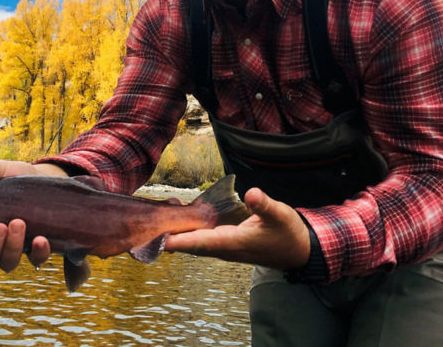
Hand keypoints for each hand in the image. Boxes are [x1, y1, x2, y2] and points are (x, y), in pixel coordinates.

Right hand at [0, 159, 67, 272]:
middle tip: (0, 226)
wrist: (44, 178)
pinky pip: (36, 260)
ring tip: (19, 223)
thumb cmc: (14, 178)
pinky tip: (40, 239)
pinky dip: (38, 253)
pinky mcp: (36, 249)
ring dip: (12, 248)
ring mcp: (15, 249)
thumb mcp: (0, 171)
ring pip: (8, 263)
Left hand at [163, 187, 310, 269]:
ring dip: (176, 238)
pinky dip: (186, 236)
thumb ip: (264, 205)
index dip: (182, 241)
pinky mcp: (225, 245)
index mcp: (235, 242)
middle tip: (144, 232)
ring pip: (194, 245)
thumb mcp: (280, 215)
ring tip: (152, 229)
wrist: (297, 250)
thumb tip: (251, 193)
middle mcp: (225, 248)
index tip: (162, 240)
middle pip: (191, 246)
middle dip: (170, 240)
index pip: (203, 242)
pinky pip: (201, 242)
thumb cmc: (288, 232)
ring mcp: (224, 248)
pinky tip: (174, 227)